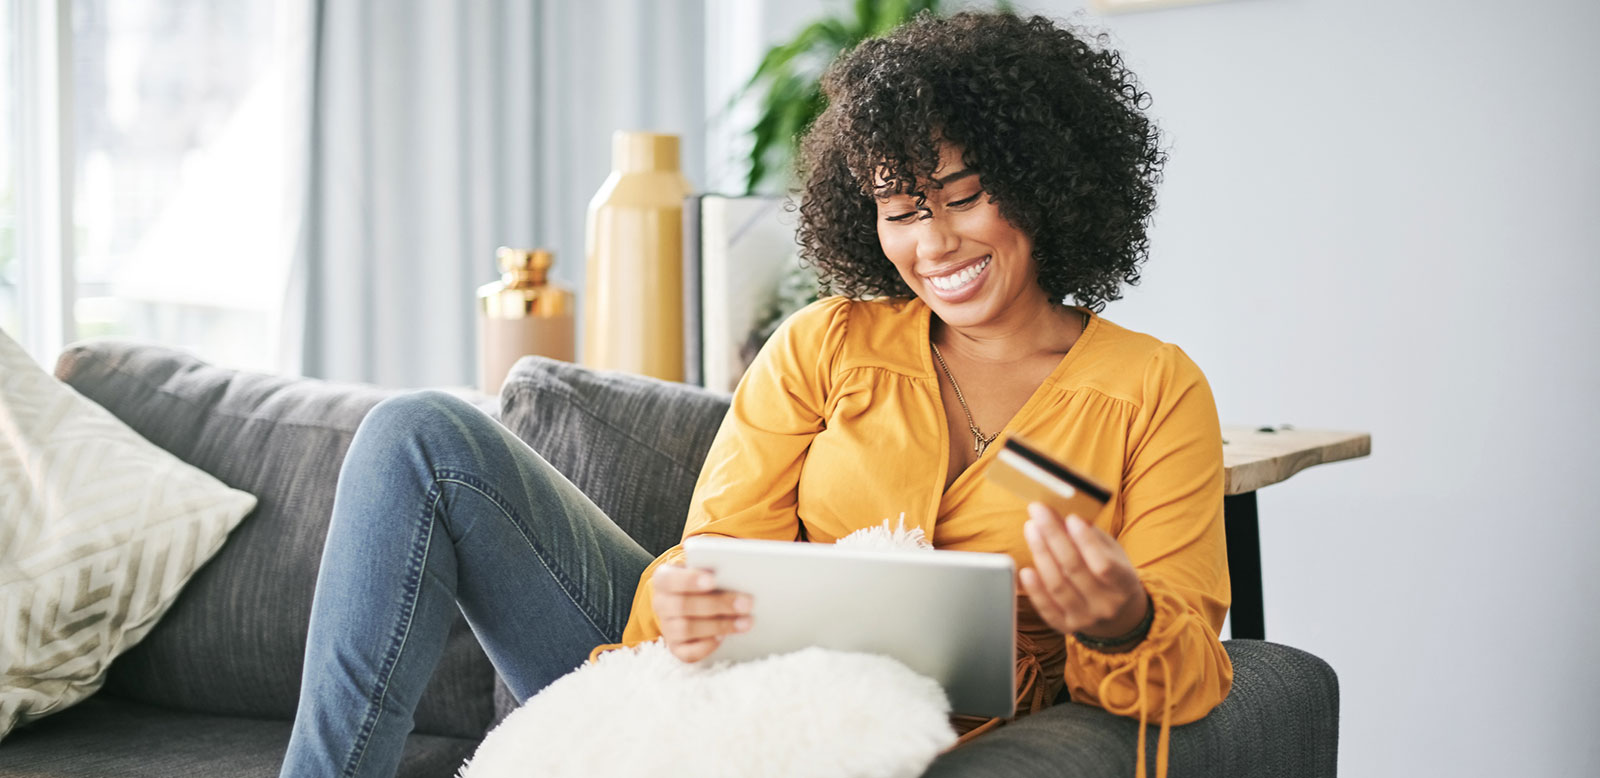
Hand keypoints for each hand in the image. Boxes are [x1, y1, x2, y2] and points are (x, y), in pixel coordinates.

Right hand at [650, 565, 752, 662]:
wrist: (694, 600)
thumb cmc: (703, 581)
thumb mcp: (704, 568)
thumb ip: (711, 565)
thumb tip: (720, 561)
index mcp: (663, 578)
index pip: (670, 579)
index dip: (690, 580)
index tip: (713, 580)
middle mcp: (661, 604)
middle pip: (683, 606)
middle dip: (718, 604)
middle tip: (747, 603)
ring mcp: (667, 628)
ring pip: (687, 629)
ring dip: (720, 625)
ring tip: (745, 622)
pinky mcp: (676, 648)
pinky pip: (688, 653)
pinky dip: (707, 646)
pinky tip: (725, 638)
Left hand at [1018, 503, 1148, 643]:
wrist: (1119, 618)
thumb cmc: (1113, 576)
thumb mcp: (1114, 554)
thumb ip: (1092, 537)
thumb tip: (1065, 514)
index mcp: (1125, 585)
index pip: (1104, 564)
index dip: (1086, 541)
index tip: (1070, 517)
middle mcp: (1106, 605)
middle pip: (1074, 569)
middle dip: (1053, 536)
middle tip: (1039, 512)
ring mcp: (1085, 618)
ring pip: (1057, 585)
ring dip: (1041, 554)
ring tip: (1031, 528)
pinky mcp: (1065, 626)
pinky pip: (1046, 608)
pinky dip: (1034, 589)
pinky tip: (1025, 570)